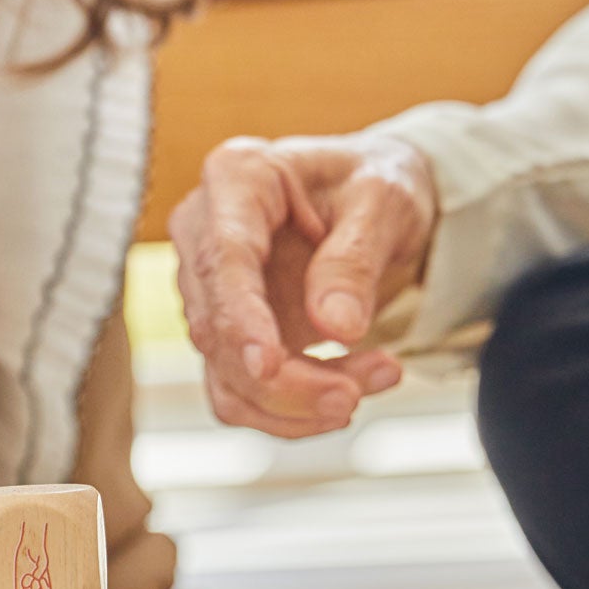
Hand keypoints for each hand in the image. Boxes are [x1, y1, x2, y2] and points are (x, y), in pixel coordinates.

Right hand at [169, 133, 437, 438]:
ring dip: (296, 401)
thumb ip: (355, 259)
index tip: (269, 366)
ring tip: (376, 379)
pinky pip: (240, 391)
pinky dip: (291, 411)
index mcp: (237, 177)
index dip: (241, 317)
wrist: (372, 200)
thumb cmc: (374, 182)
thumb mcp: (384, 202)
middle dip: (285, 378)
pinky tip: (349, 388)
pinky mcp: (227, 332)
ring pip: (226, 371)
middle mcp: (204, 231)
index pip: (223, 257)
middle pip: (217, 326)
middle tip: (356, 394)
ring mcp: (209, 287)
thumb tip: (335, 327)